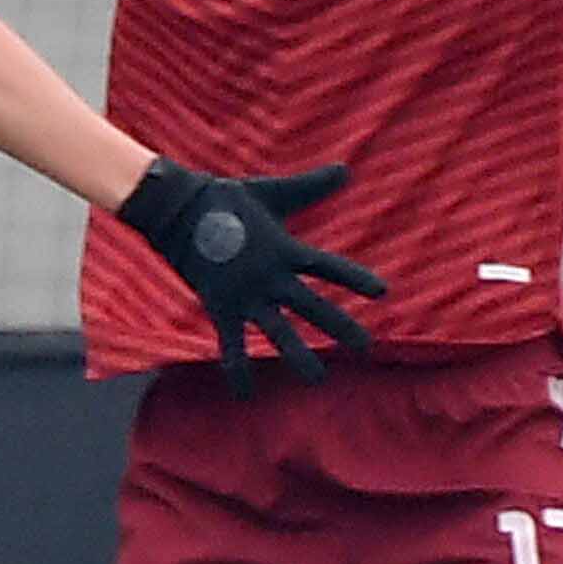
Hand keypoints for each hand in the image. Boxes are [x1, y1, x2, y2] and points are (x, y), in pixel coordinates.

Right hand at [116, 158, 388, 393]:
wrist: (179, 208)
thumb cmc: (226, 198)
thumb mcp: (274, 193)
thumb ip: (310, 186)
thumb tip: (347, 168)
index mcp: (286, 250)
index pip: (329, 266)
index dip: (356, 279)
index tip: (383, 293)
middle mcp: (271, 277)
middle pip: (314, 306)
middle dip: (341, 326)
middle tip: (367, 348)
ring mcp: (246, 294)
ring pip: (278, 332)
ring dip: (299, 357)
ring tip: (318, 380)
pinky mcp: (220, 306)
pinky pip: (231, 344)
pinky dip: (237, 369)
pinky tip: (246, 395)